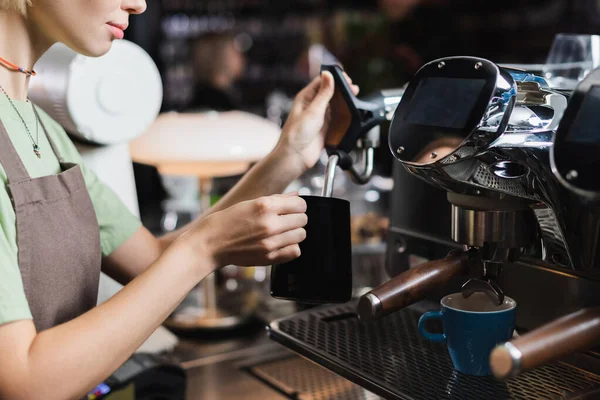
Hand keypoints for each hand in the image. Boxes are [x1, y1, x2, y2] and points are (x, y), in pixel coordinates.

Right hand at [185, 194, 307, 267]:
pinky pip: (295, 251)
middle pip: (303, 219)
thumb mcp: (249, 203)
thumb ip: (276, 200)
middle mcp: (270, 224)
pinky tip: (281, 243)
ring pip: (301, 235)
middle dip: (296, 218)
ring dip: (294, 232)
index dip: (297, 205)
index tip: (291, 208)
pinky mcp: (268, 258)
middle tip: (285, 220)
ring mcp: (270, 242)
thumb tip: (296, 196)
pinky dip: (291, 247)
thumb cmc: (226, 222)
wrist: (209, 244)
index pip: (300, 204)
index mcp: (264, 206)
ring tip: (282, 232)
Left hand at [276, 71, 359, 172]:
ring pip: (335, 105)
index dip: (334, 78)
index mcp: (306, 98)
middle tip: (353, 89)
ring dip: (344, 102)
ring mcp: (319, 117)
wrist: (295, 157)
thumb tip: (328, 75)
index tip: (346, 79)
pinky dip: (344, 114)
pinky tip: (350, 112)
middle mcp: (312, 106)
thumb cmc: (296, 135)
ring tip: (354, 98)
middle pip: (330, 92)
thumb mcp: (313, 111)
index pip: (322, 81)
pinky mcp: (325, 127)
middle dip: (342, 90)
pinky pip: (337, 118)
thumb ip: (323, 94)